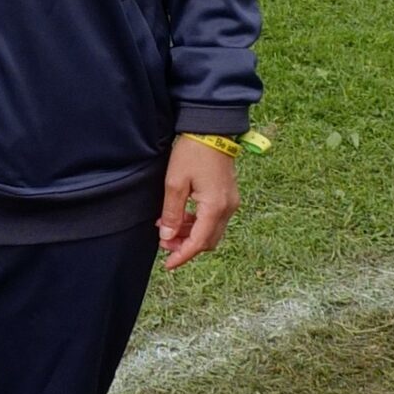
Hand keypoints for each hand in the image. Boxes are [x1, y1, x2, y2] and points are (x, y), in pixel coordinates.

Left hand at [158, 135, 240, 271]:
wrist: (211, 129)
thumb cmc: (192, 152)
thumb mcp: (175, 182)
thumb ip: (172, 213)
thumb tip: (167, 236)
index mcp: (215, 207)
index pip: (199, 242)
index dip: (182, 256)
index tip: (168, 265)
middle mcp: (227, 208)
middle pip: (208, 241)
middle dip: (186, 246)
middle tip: (163, 243)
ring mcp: (230, 202)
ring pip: (211, 231)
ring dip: (191, 234)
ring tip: (167, 227)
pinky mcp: (228, 195)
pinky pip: (214, 218)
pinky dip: (198, 223)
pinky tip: (180, 216)